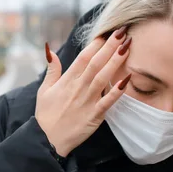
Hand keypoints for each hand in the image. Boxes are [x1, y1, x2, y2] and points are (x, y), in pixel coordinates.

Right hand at [36, 27, 131, 156]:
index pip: (83, 57)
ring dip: (115, 61)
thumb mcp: (44, 89)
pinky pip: (108, 101)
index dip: (96, 44)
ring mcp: (87, 101)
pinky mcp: (95, 115)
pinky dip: (117, 90)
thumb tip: (50, 49)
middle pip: (96, 62)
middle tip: (123, 31)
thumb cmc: (46, 115)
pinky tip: (128, 79)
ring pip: (103, 77)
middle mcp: (78, 87)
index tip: (107, 32)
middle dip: (110, 46)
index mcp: (67, 80)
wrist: (47, 139)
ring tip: (127, 46)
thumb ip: (52, 69)